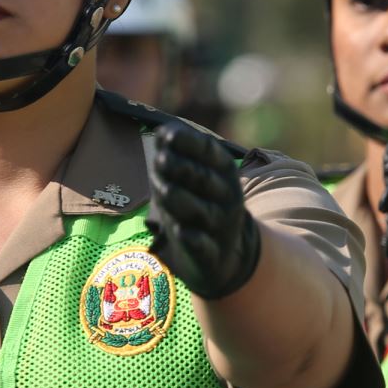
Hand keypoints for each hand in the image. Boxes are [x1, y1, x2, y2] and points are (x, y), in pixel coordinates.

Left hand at [146, 122, 261, 298]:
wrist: (226, 256)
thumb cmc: (200, 205)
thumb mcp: (196, 178)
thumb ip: (180, 156)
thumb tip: (162, 131)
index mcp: (225, 173)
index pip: (210, 152)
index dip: (189, 142)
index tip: (166, 134)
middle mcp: (227, 197)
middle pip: (204, 180)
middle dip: (183, 168)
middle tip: (160, 160)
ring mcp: (221, 227)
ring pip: (202, 210)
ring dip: (181, 199)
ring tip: (163, 189)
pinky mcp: (212, 255)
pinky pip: (203, 246)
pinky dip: (193, 239)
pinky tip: (181, 231)